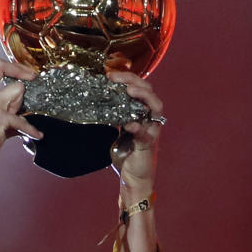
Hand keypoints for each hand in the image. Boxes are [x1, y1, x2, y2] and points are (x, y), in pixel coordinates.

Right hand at [0, 58, 42, 164]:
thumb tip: (20, 104)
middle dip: (20, 77)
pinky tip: (36, 134)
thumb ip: (1, 105)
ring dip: (21, 105)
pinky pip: (22, 119)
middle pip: (4, 69)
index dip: (13, 66)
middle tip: (28, 89)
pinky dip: (31, 129)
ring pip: (17, 90)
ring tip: (18, 121)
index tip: (26, 74)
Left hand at [107, 71, 163, 194]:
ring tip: (130, 91)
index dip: (127, 78)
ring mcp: (151, 130)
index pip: (139, 87)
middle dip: (134, 81)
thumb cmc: (126, 152)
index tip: (109, 74)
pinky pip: (146, 134)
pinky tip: (129, 124)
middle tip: (115, 78)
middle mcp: (150, 117)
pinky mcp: (148, 145)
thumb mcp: (117, 128)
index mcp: (141, 112)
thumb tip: (96, 100)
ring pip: (156, 107)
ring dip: (144, 96)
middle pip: (149, 92)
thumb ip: (113, 115)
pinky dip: (138, 127)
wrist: (133, 177)